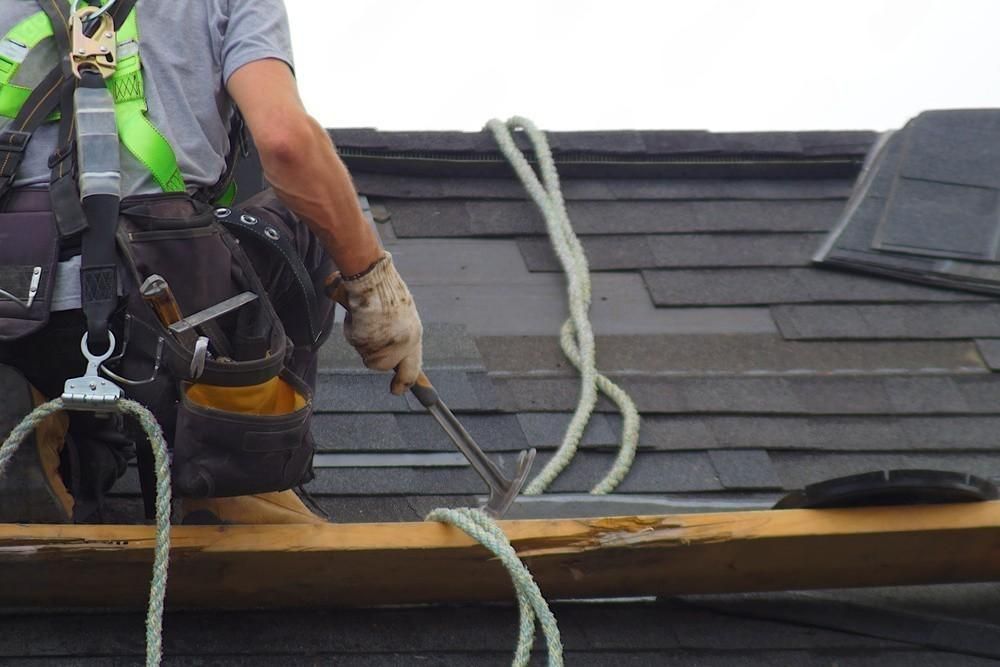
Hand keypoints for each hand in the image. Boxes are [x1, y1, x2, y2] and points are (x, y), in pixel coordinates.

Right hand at [332, 253, 422, 394]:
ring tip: (366, 318)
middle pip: (382, 366)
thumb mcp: (401, 313)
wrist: (372, 277)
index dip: (404, 382)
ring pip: (367, 354)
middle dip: (374, 355)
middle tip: (369, 335)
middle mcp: (403, 343)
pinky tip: (358, 314)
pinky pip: (355, 342)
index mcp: (414, 335)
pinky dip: (352, 329)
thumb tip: (394, 355)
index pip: (413, 368)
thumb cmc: (385, 289)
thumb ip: (398, 333)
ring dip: (362, 339)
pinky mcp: (367, 341)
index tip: (397, 391)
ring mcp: (385, 344)